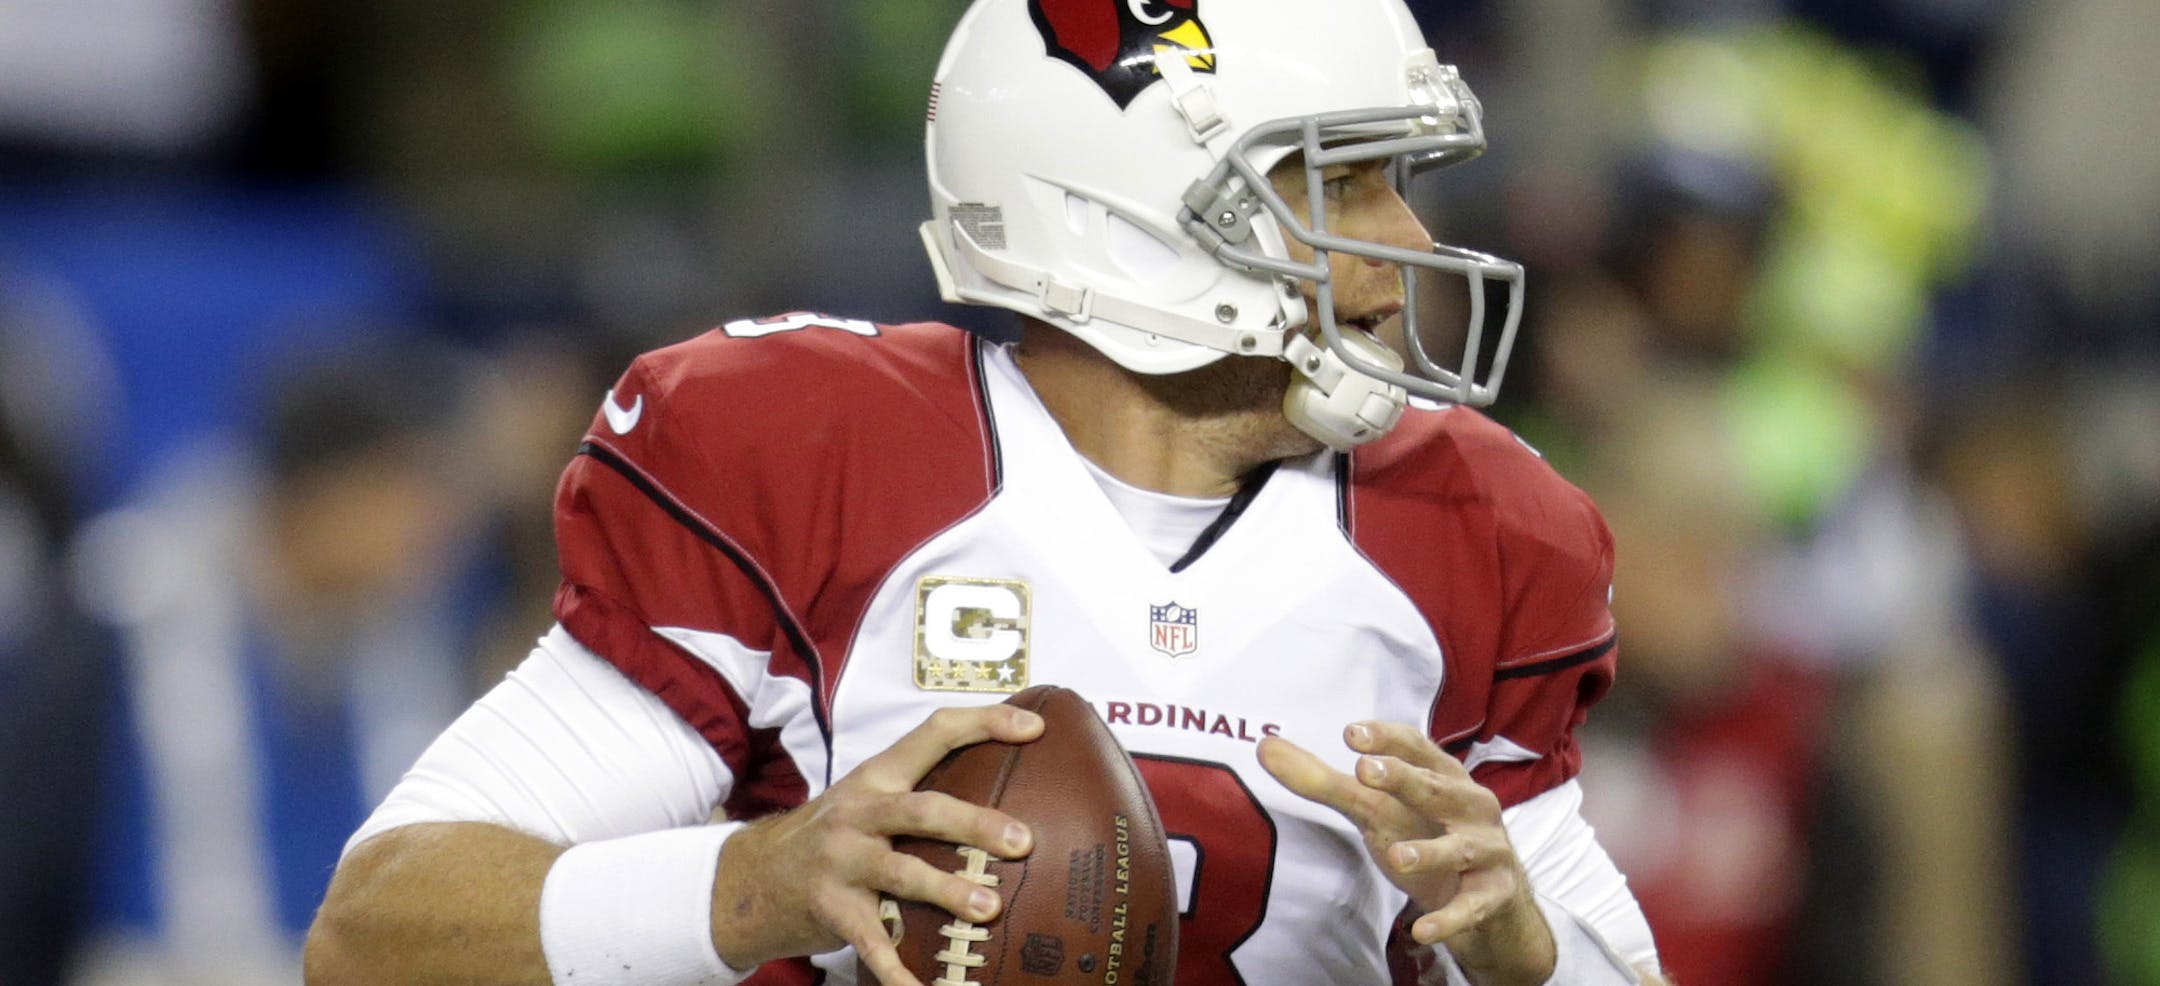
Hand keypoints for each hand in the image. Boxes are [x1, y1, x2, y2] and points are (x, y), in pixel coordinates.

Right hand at [708, 704, 1042, 984]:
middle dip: (976, 824)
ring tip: (990, 909)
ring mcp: (842, 863)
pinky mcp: (832, 910)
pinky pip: (871, 943)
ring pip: (902, 873)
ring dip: (948, 891)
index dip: (984, 724)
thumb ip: (917, 796)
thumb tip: (1002, 799)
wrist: (749, 878)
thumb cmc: (828, 837)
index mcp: (876, 777)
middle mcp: (859, 814)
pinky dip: (899, 971)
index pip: (933, 734)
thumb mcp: (864, 801)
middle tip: (1023, 841)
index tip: (1033, 727)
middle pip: (923, 810)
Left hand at [1257, 722, 1555, 985]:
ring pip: (1459, 848)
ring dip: (1430, 852)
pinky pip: (1471, 907)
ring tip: (1396, 857)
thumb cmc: (1428, 836)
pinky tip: (1421, 931)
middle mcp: (1471, 806)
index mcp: (1444, 776)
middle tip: (1366, 770)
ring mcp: (1487, 850)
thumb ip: (1324, 781)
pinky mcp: (1493, 894)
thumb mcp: (1379, 809)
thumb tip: (1265, 747)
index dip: (1386, 738)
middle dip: (1404, 779)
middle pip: (1436, 789)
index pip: (1417, 747)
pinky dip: (1449, 919)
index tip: (1351, 732)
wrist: (1492, 900)